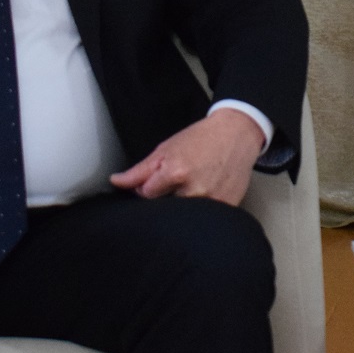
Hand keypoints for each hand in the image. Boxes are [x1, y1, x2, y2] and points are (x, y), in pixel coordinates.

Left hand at [109, 107, 265, 205]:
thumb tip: (116, 182)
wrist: (237, 134)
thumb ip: (140, 170)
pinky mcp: (227, 207)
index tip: (158, 181)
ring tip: (194, 184)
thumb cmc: (203, 139)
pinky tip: (208, 190)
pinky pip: (204, 218)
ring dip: (184, 204)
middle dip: (167, 198)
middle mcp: (194, 190)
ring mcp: (212, 201)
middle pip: (165, 208)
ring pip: (184, 216)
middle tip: (180, 181)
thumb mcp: (166, 149)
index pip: (146, 196)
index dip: (149, 188)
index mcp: (176, 173)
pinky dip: (202, 209)